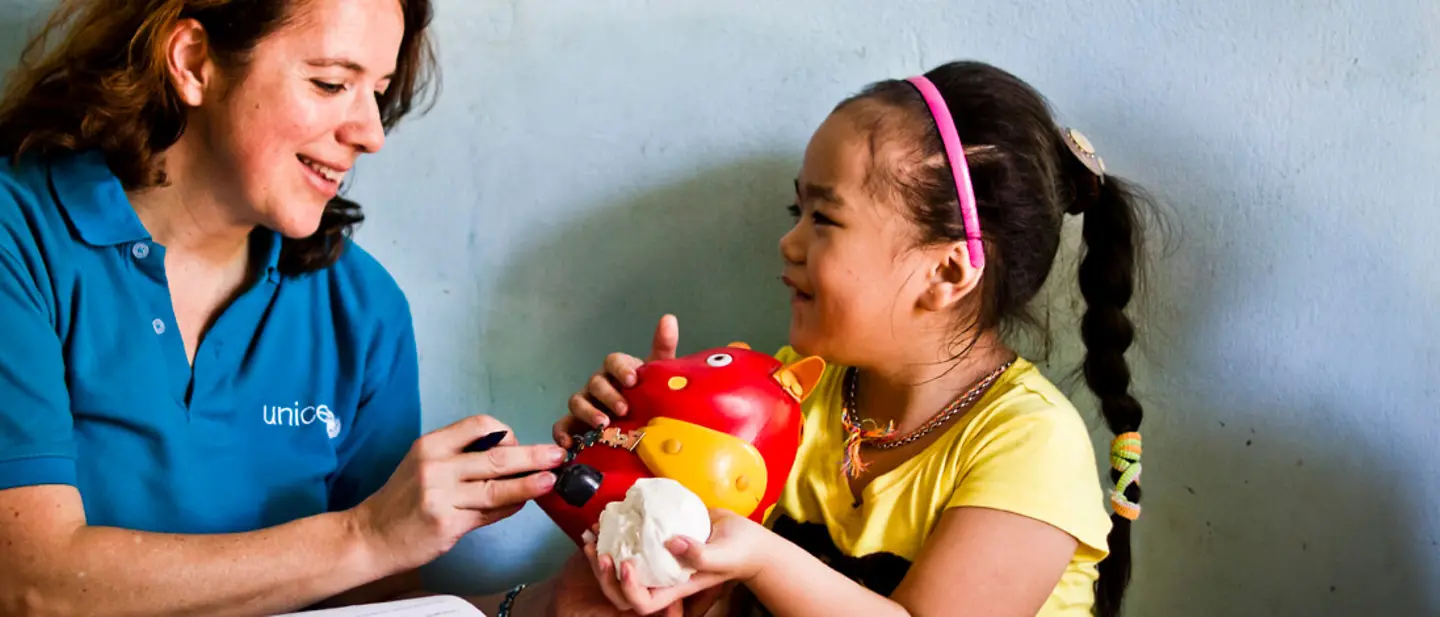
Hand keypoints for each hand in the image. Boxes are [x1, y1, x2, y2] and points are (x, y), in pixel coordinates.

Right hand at [352, 415, 566, 572]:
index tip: (518, 443)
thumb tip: (512, 457)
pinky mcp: (447, 524)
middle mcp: (435, 466)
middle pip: (495, 456)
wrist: (369, 535)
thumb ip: (462, 457)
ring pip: (496, 487)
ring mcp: (440, 496)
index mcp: (431, 445)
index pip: (479, 425)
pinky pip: (488, 513)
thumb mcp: (424, 465)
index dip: (507, 432)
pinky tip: (522, 504)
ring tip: (551, 480)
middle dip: (532, 455)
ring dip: (529, 484)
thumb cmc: (402, 500)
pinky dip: (509, 508)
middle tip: (558, 456)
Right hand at [554, 314, 679, 447]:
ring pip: (577, 401)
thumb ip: (663, 347)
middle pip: (596, 383)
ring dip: (588, 412)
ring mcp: (585, 403)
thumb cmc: (649, 394)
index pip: (613, 361)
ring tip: (604, 425)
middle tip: (625, 409)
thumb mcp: (659, 373)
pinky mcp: (576, 424)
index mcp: (617, 370)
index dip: (621, 369)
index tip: (634, 380)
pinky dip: (562, 433)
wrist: (644, 424)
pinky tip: (570, 443)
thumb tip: (669, 318)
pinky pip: (562, 425)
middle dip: (609, 395)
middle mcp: (598, 385)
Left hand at [583, 509, 769, 615]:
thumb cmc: (741, 551)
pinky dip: (615, 532)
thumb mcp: (725, 554)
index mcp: (676, 586)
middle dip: (604, 574)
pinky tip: (606, 519)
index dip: (629, 589)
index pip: (644, 603)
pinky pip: (631, 541)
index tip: (627, 563)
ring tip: (592, 534)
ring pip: (621, 566)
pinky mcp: (657, 539)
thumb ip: (702, 554)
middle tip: (597, 550)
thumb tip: (670, 543)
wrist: (746, 536)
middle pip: (623, 590)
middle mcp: (662, 576)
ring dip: (601, 554)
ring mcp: (658, 558)